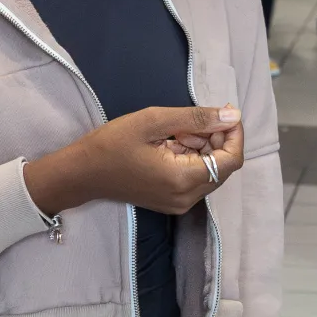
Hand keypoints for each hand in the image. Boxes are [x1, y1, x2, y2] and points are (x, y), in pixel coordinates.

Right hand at [24, 106, 242, 217]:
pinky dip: (192, 159)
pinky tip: (170, 146)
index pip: (232, 159)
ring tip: (174, 133)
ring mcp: (180, 203)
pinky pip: (197, 179)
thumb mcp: (152, 121)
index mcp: (184, 178)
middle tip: (186, 123)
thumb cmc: (112, 144)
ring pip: (211, 172)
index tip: (222, 112)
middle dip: (215, 139)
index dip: (234, 134)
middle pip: (223, 166)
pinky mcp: (173, 203)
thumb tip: (233, 116)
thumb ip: (196, 118)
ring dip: (203, 148)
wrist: (82, 173)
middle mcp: (187, 198)